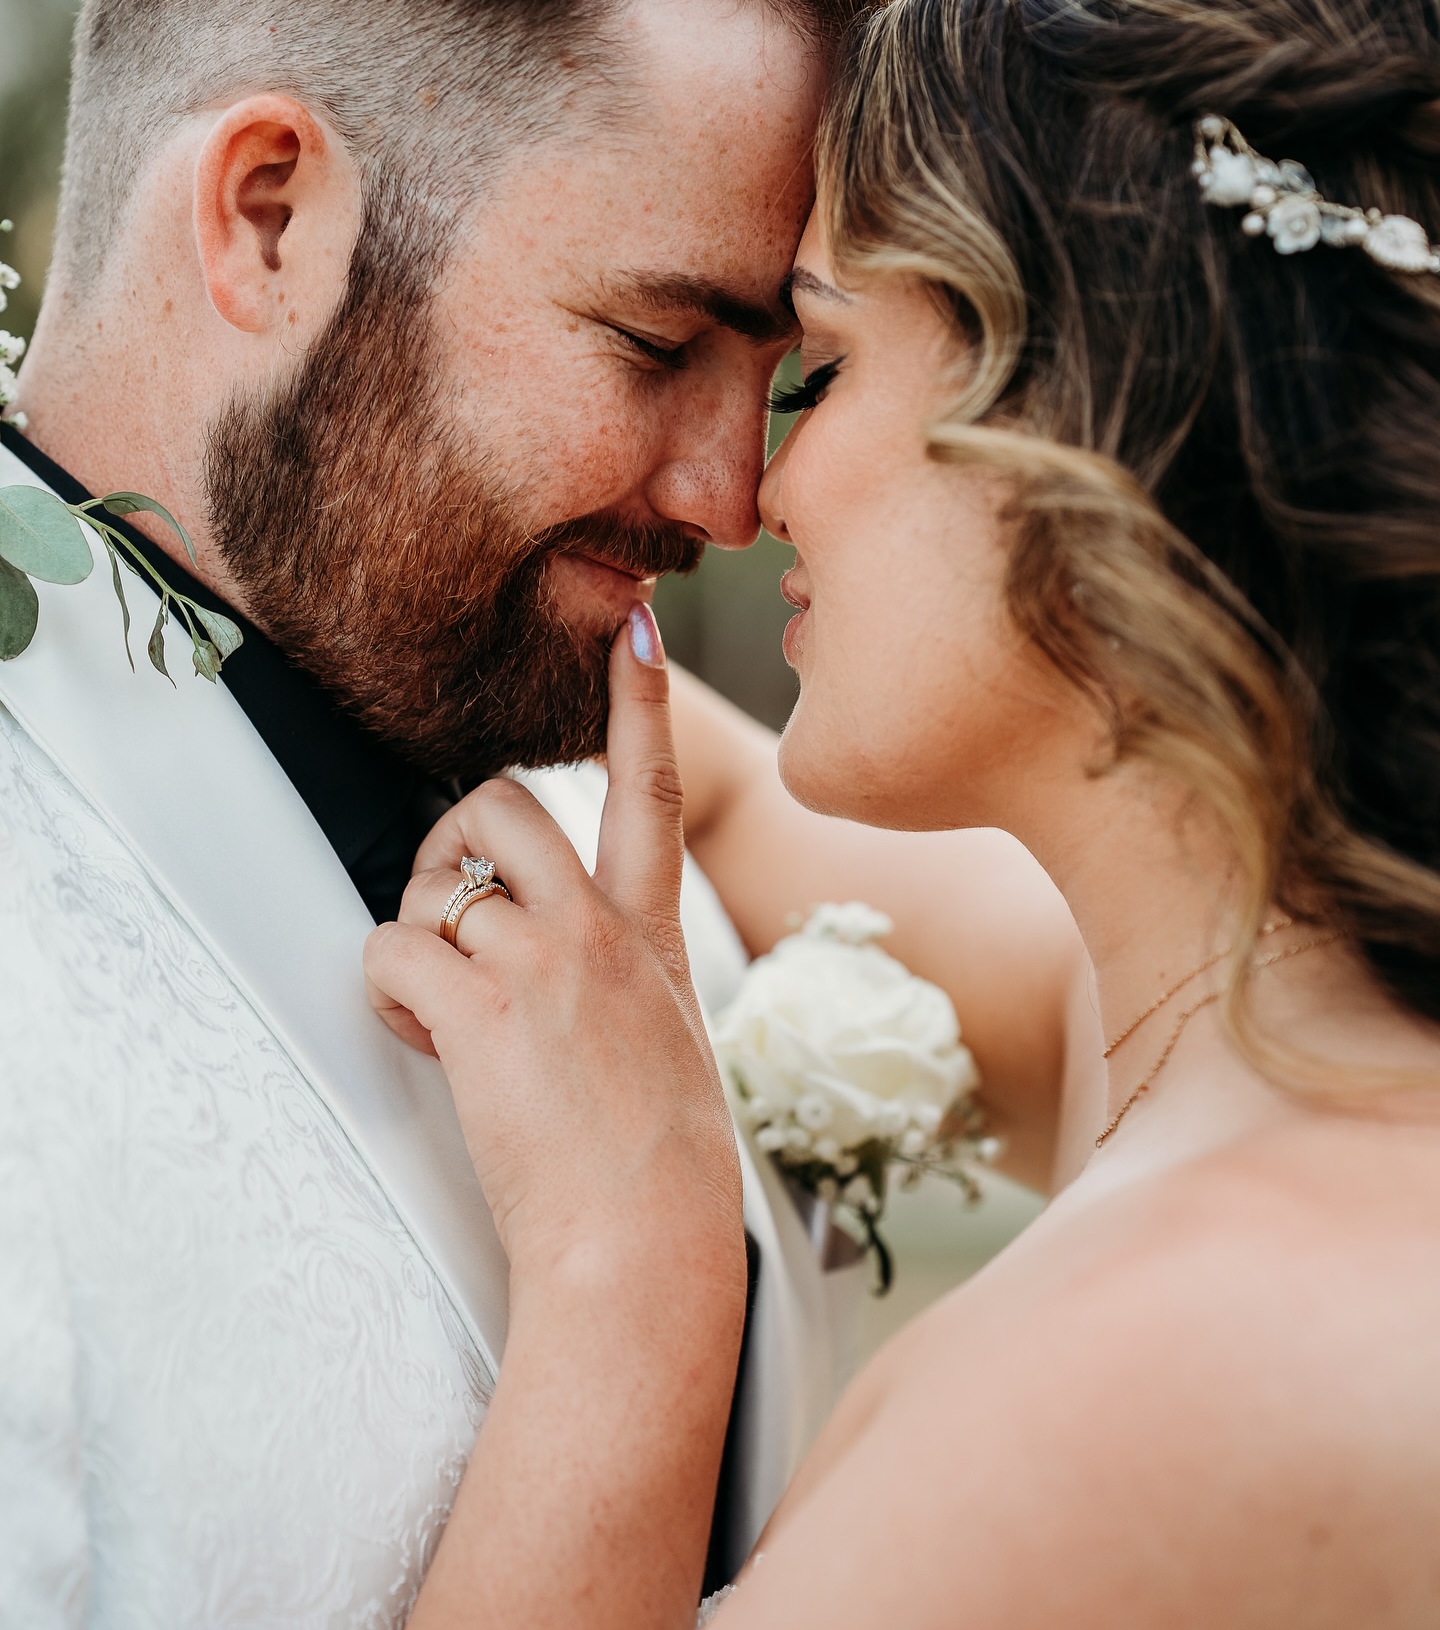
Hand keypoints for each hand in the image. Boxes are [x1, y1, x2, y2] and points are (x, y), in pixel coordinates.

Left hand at [363, 605, 742, 1288]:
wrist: (646, 1242)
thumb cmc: (658, 1162)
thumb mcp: (662, 1039)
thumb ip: (613, 975)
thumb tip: (540, 952)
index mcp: (649, 934)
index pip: (651, 790)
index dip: (641, 702)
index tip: (636, 628)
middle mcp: (598, 930)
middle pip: (503, 804)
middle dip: (453, 837)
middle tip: (448, 909)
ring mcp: (543, 963)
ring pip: (436, 875)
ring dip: (413, 926)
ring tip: (438, 1005)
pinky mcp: (484, 1011)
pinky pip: (392, 951)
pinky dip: (385, 991)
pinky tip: (423, 1038)